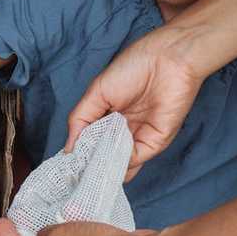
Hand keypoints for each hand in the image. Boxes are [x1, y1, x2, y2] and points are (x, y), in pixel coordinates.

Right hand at [66, 24, 205, 178]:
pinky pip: (135, 159)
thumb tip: (69, 148)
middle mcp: (123, 129)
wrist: (168, 60)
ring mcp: (139, 137)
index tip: (67, 165)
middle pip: (105, 154)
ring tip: (89, 175)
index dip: (79, 152)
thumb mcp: (96, 92)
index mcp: (108, 115)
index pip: (90, 140)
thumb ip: (80, 120)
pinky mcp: (155, 142)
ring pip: (120, 162)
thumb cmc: (133, 67)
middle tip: (76, 175)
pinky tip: (107, 162)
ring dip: (105, 168)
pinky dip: (121, 164)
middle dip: (92, 165)